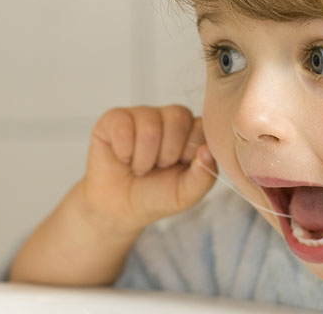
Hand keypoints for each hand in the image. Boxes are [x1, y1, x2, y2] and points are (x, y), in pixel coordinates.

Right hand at [81, 105, 216, 233]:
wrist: (119, 208)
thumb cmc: (157, 195)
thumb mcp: (185, 194)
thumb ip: (204, 176)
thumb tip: (207, 150)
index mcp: (193, 130)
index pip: (202, 124)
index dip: (190, 150)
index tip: (180, 166)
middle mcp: (170, 117)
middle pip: (179, 116)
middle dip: (168, 153)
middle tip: (158, 167)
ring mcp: (143, 114)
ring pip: (151, 126)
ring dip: (144, 158)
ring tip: (140, 167)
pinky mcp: (115, 118)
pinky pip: (123, 126)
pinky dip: (124, 151)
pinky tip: (123, 158)